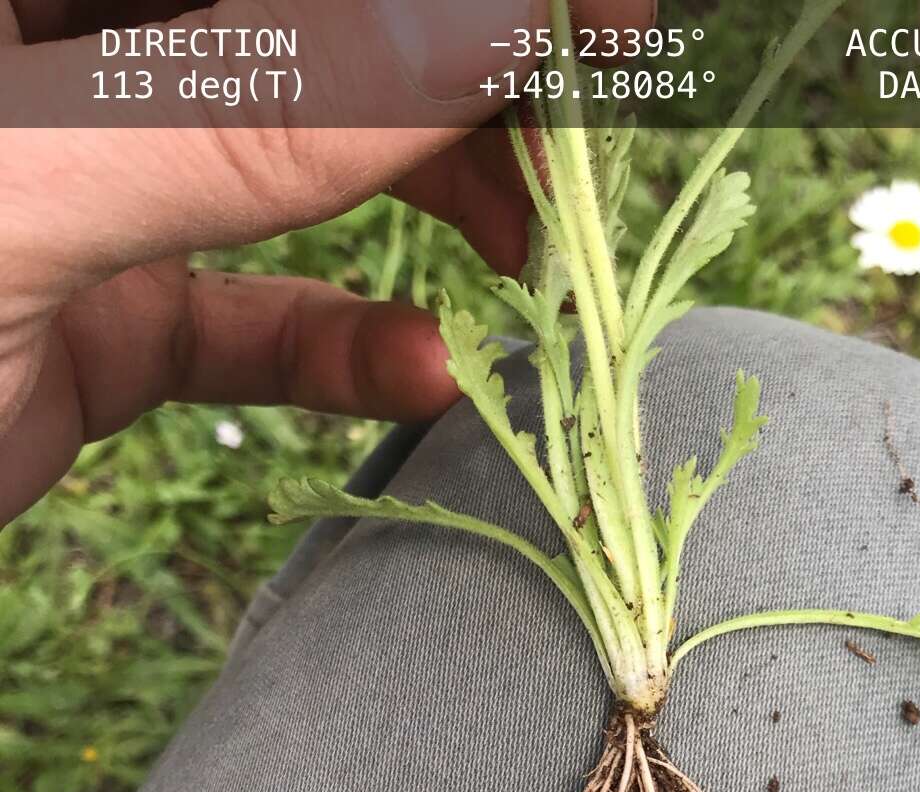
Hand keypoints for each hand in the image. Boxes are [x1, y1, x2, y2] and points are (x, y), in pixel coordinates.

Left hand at [0, 0, 650, 525]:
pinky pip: (259, 316)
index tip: (610, 28)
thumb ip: (256, 110)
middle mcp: (91, 70)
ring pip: (310, 166)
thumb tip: (493, 17)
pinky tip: (427, 375)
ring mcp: (103, 192)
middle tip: (592, 160)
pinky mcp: (113, 320)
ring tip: (536, 270)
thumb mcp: (39, 197)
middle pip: (329, 47)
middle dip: (474, 93)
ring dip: (440, 214)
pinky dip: (349, 348)